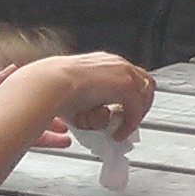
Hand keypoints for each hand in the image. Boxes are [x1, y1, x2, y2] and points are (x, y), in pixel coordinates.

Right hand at [15, 53, 155, 139]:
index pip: (131, 77)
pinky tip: (118, 134)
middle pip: (144, 85)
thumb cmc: (56, 90)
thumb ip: (93, 102)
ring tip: (123, 129)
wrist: (50, 84)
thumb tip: (99, 115)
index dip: (131, 97)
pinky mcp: (125, 87)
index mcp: (105, 62)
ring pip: (144, 97)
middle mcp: (118, 64)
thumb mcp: (78, 94)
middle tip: (128, 123)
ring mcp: (124, 73)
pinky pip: (136, 109)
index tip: (123, 113)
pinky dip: (130, 124)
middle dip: (140, 106)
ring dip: (136, 115)